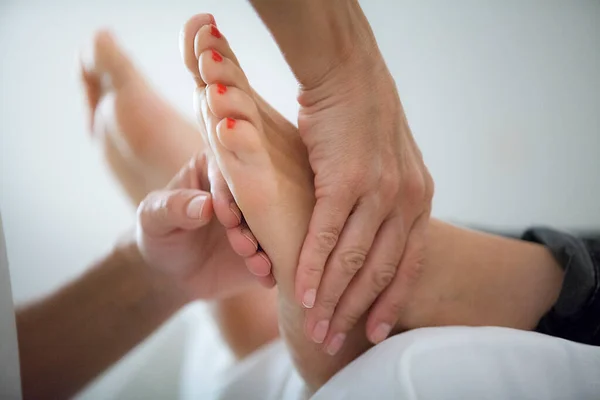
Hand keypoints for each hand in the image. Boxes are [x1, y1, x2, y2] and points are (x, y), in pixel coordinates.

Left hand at [136, 153, 272, 300]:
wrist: (170, 272)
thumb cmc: (159, 232)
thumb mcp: (154, 216)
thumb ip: (174, 206)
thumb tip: (206, 205)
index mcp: (217, 166)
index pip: (230, 172)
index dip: (231, 194)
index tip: (228, 217)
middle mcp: (245, 188)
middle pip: (260, 195)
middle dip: (254, 222)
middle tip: (243, 246)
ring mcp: (261, 217)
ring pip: (274, 224)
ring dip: (267, 245)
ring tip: (257, 264)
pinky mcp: (268, 245)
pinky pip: (276, 252)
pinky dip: (273, 265)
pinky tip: (266, 277)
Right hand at [295, 52, 433, 344]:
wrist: (348, 73)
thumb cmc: (361, 119)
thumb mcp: (388, 163)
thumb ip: (385, 200)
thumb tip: (372, 231)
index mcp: (419, 199)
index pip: (408, 264)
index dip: (390, 302)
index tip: (375, 331)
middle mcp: (407, 200)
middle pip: (380, 271)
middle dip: (356, 311)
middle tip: (335, 340)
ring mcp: (379, 192)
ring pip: (353, 260)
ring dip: (332, 299)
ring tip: (316, 327)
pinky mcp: (345, 181)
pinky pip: (326, 237)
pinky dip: (313, 269)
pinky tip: (300, 292)